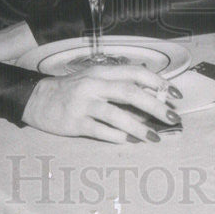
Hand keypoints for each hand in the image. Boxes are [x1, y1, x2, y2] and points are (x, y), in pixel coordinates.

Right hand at [22, 65, 181, 142]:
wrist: (39, 99)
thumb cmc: (74, 90)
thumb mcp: (96, 80)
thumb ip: (119, 85)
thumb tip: (151, 99)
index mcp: (103, 72)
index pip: (136, 72)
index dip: (158, 82)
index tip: (175, 95)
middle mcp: (94, 85)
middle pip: (130, 92)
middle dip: (155, 105)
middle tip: (172, 118)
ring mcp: (83, 104)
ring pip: (116, 115)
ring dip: (139, 127)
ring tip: (154, 137)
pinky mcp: (75, 123)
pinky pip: (101, 130)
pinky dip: (118, 136)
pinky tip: (131, 141)